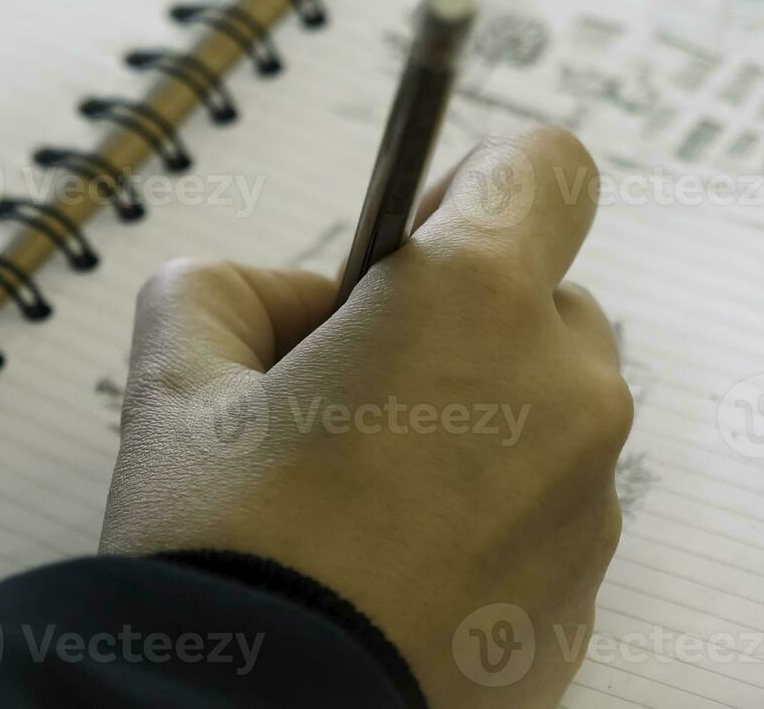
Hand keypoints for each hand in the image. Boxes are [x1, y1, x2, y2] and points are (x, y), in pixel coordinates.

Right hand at [100, 126, 631, 707]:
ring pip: (546, 414)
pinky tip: (399, 569)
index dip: (478, 186)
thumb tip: (288, 309)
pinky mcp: (588, 596)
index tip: (413, 247)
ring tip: (365, 498)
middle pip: (545, 302)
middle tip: (354, 393)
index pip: (546, 167)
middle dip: (462, 324)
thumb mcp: (172, 386)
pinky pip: (549, 514)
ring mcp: (591, 504)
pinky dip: (492, 517)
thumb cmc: (222, 558)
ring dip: (478, 425)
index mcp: (475, 303)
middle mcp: (565, 392)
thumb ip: (227, 293)